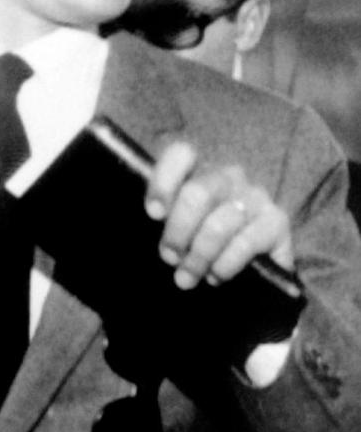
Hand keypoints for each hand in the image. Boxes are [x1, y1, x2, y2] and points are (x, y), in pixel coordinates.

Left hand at [144, 141, 293, 290]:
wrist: (253, 272)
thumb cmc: (200, 244)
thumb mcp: (177, 229)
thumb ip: (165, 221)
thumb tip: (155, 230)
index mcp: (198, 170)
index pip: (181, 155)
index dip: (164, 182)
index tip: (153, 214)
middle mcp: (229, 177)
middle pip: (197, 193)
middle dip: (178, 230)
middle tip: (169, 257)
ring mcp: (256, 197)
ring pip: (219, 224)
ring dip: (198, 255)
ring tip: (187, 276)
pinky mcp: (277, 222)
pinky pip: (245, 243)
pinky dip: (224, 264)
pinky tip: (216, 276)